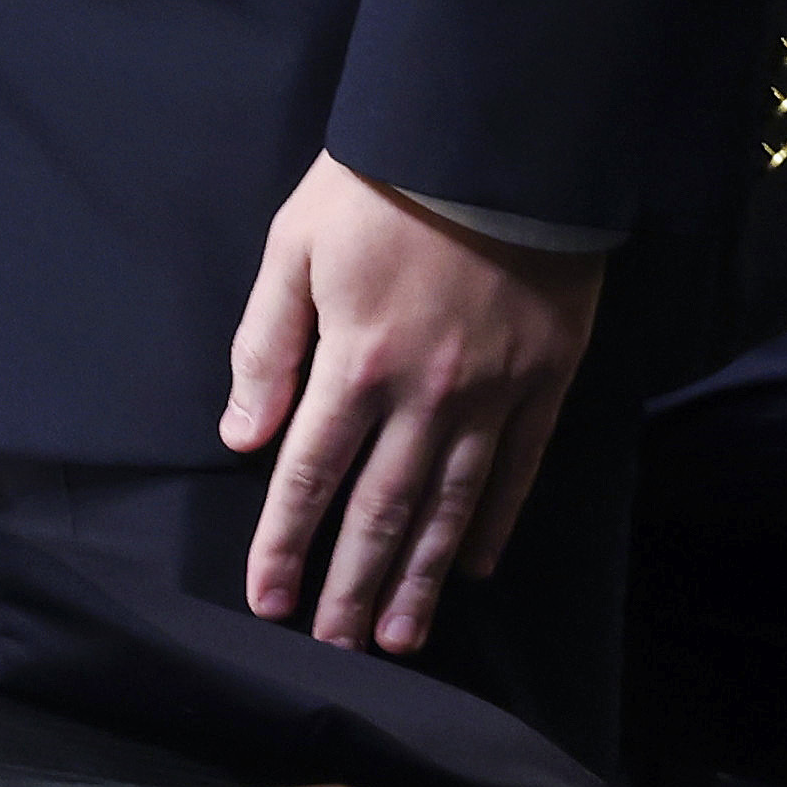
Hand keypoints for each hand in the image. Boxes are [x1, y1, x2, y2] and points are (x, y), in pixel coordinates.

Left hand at [220, 157, 605, 654]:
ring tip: (399, 638)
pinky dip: (493, 524)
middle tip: (336, 649)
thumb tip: (242, 437)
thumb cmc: (385, 181)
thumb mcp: (296, 243)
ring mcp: (493, 393)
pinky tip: (472, 566)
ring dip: (418, 578)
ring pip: (449, 507)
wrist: (503, 137)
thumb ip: (267, 343)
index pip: (310, 474)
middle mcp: (425, 394)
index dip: (285, 542)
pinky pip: (518, 471)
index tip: (268, 599)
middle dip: (351, 587)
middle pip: (380, 510)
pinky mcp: (545, 379)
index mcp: (356, 360)